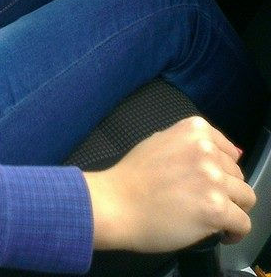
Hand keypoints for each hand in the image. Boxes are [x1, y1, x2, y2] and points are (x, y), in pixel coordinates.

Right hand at [83, 116, 254, 253]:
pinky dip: (235, 231)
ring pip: (246, 198)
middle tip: (205, 201)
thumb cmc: (133, 176)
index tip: (213, 182)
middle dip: (226, 189)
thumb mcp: (160, 141)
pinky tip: (221, 233)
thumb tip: (221, 155)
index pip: (230, 152)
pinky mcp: (216, 208)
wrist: (116, 203)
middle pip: (238, 175)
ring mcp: (213, 178)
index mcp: (195, 129)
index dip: (223, 170)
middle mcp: (207, 150)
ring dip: (232, 208)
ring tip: (214, 218)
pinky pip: (243, 223)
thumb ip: (189, 145)